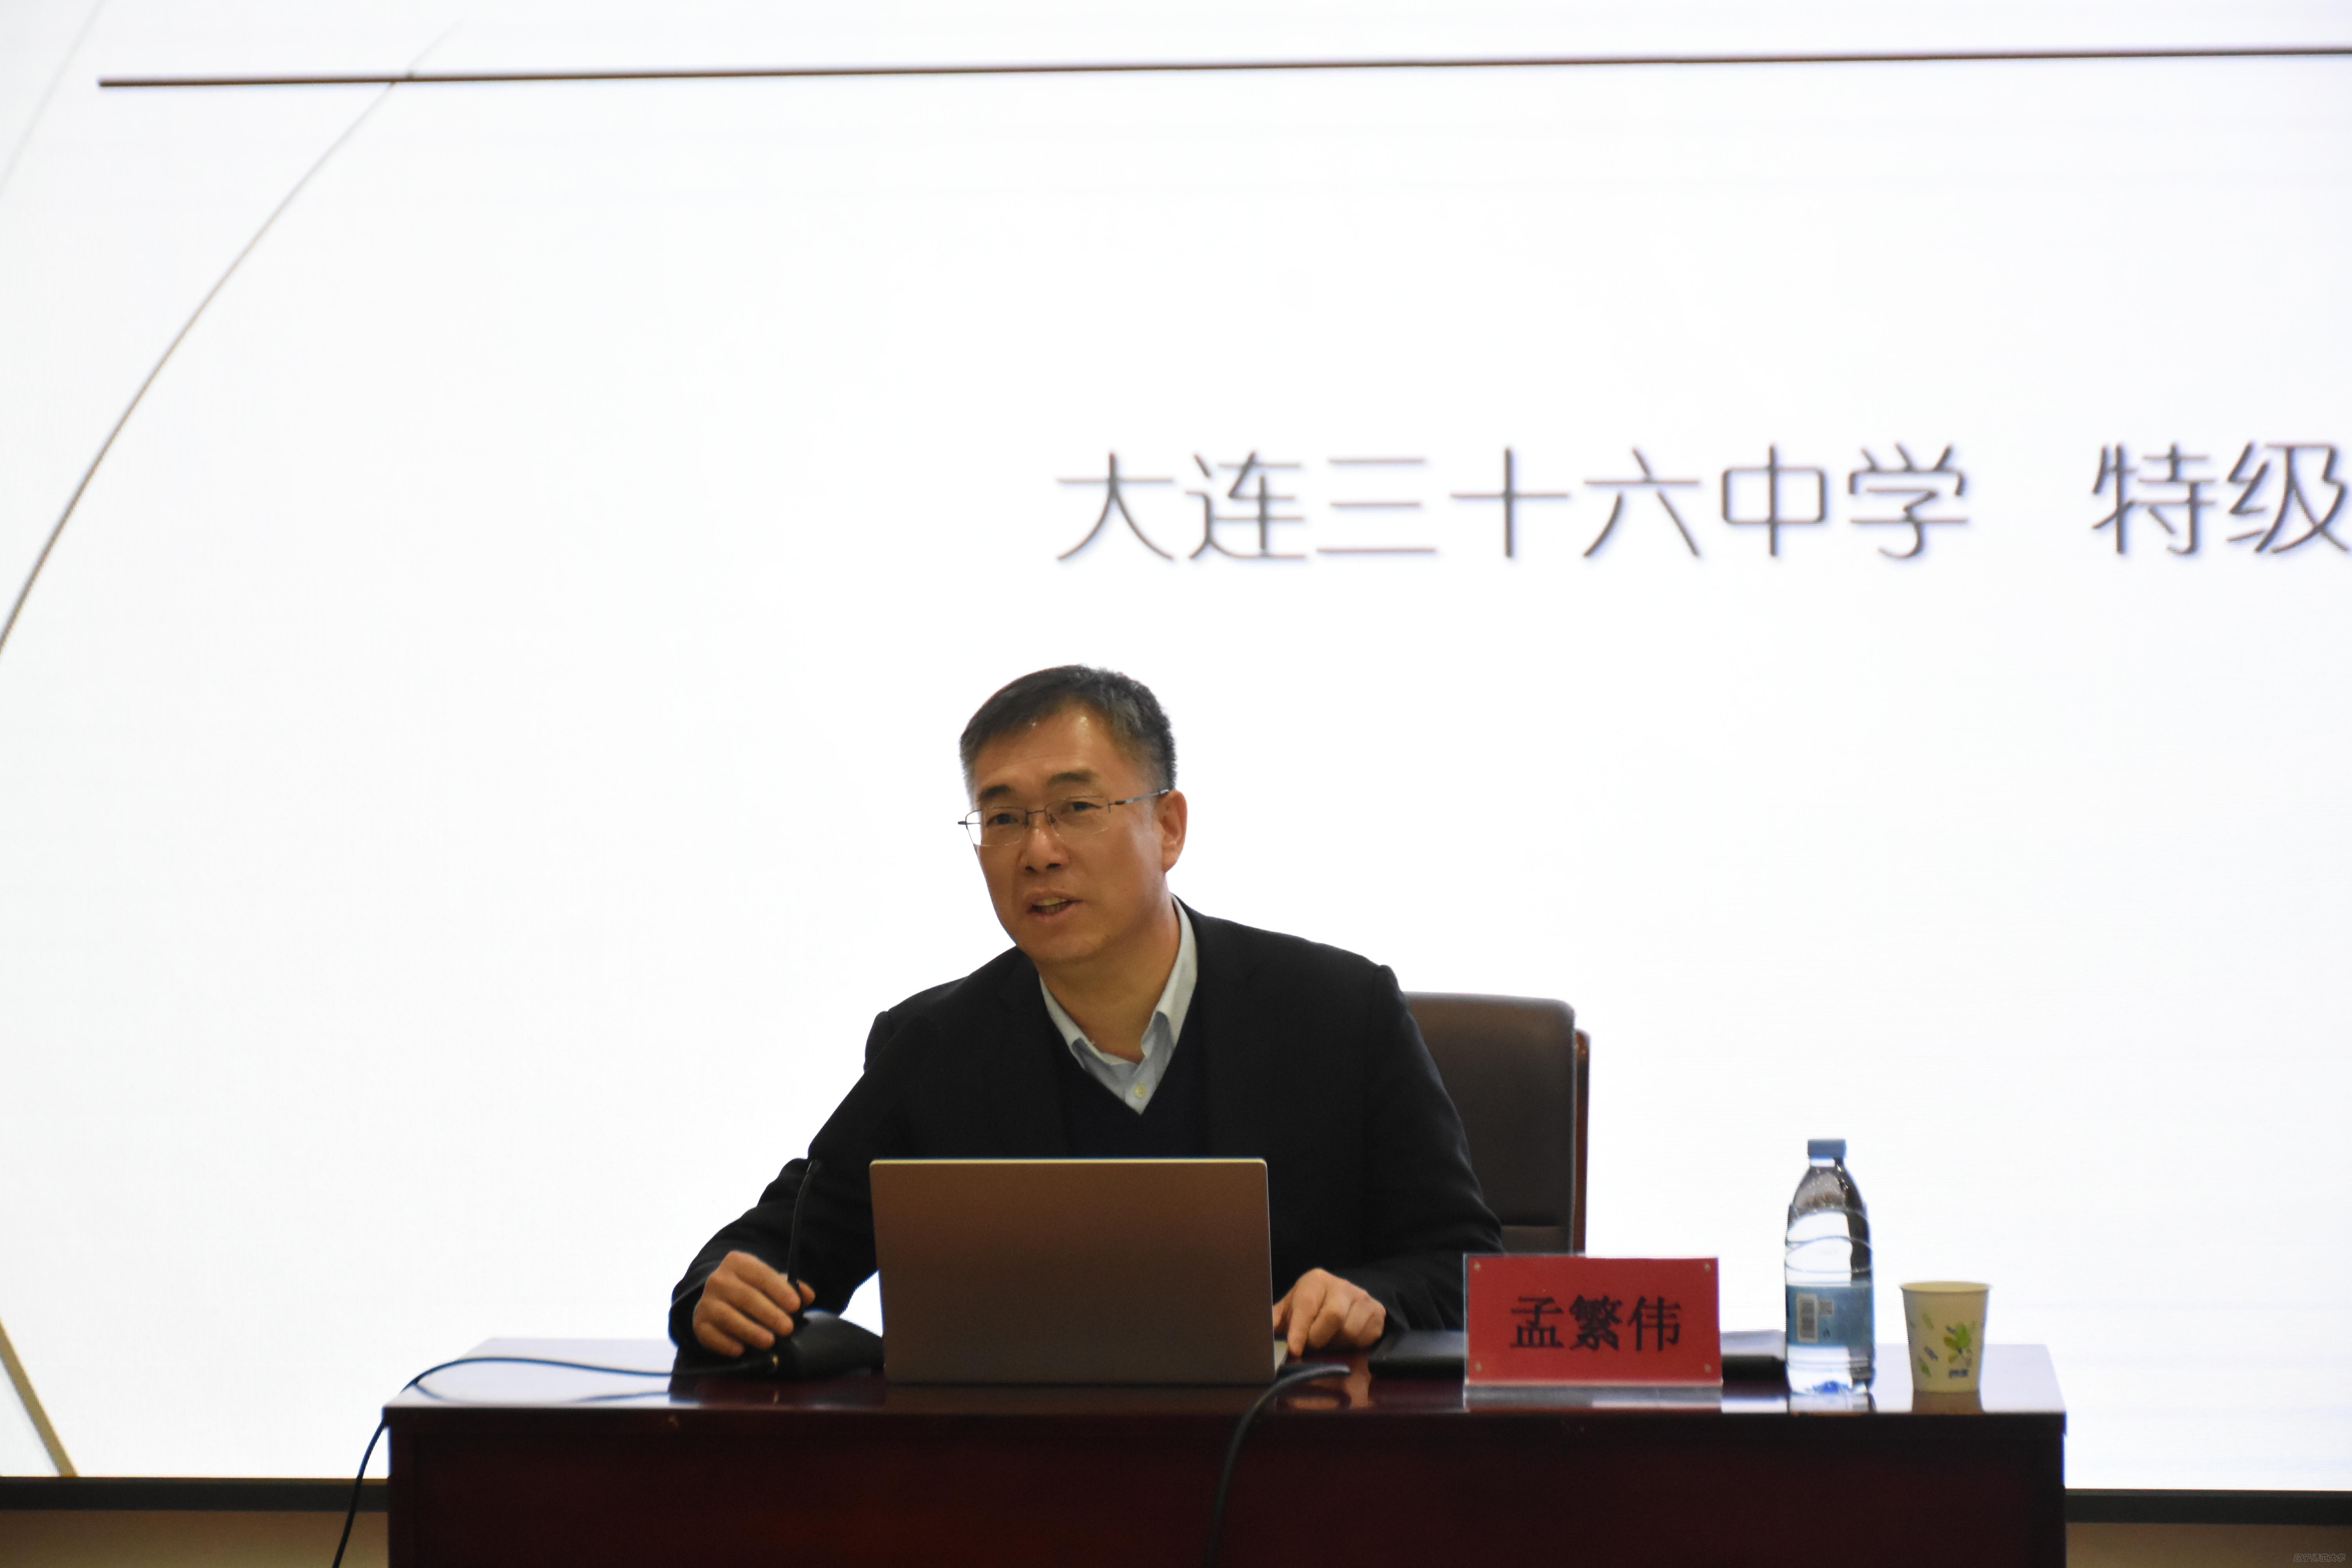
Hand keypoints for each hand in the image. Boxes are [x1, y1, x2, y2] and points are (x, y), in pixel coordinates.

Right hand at [691, 1250, 815, 1356]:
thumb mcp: (770, 1284)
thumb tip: (808, 1295)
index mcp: (737, 1262)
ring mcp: (706, 1301)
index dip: (780, 1290)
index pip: (761, 1274)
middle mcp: (718, 1279)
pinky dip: (726, 1344)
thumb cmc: (751, 1291)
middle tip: (787, 1329)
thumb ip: (790, 1288)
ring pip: (728, 1316)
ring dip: (750, 1331)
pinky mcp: (699, 1324)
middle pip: (746, 1297)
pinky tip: (741, 1350)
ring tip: (769, 1342)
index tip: (796, 1306)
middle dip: (769, 1314)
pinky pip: (711, 1335)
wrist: (716, 1302)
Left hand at [1272, 1268, 1386, 1358]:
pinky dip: (1354, 1345)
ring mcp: (1363, 1297)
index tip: (1294, 1350)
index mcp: (1315, 1280)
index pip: (1307, 1305)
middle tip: (1311, 1347)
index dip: (1300, 1330)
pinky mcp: (1378, 1312)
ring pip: (1350, 1330)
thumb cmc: (1310, 1307)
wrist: (1342, 1299)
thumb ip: (1275, 1321)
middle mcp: (1341, 1285)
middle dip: (1318, 1338)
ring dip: (1336, 1344)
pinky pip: (1366, 1337)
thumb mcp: (1290, 1309)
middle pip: (1333, 1316)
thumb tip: (1259, 1338)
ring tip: (1327, 1341)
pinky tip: (1344, 1340)